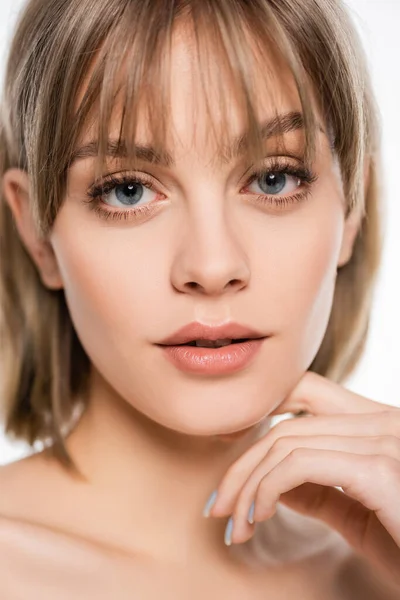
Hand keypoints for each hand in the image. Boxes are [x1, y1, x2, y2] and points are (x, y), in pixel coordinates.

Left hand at [204, 371, 399, 585]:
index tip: (227, 442)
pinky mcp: (382, 467)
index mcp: (379, 425)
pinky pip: (300, 464)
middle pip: (287, 423)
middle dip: (242, 463)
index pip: (306, 389)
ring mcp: (385, 438)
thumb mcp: (359, 517)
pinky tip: (258, 517)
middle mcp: (384, 420)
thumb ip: (320, 491)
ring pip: (285, 442)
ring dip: (247, 484)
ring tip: (235, 524)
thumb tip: (276, 481)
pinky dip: (266, 489)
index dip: (261, 407)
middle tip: (218, 504)